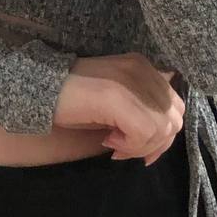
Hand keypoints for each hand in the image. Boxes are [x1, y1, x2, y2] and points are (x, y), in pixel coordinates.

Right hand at [52, 53, 185, 166]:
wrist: (40, 88)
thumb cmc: (75, 98)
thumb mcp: (116, 97)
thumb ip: (142, 104)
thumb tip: (166, 131)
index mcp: (143, 67)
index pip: (176, 107)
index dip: (162, 135)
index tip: (137, 148)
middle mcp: (142, 69)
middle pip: (174, 119)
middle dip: (154, 144)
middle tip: (124, 150)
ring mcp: (130, 80)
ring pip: (161, 129)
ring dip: (139, 146)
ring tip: (112, 143)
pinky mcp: (117, 96)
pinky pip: (143, 132)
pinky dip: (129, 146)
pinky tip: (107, 140)